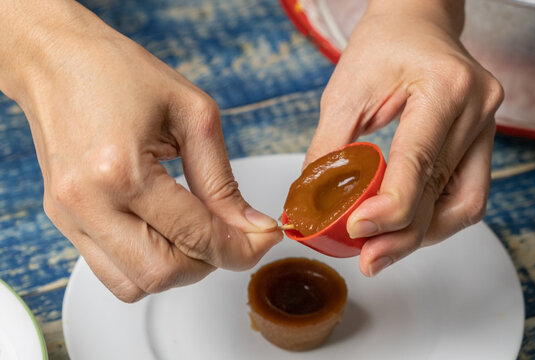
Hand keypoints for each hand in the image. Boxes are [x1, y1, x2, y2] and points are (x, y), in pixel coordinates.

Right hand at [2, 2, 281, 301]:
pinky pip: (111, 272)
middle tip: (233, 235)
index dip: (241, 248)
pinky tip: (166, 233)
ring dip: (178, 269)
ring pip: (135, 284)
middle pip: (163, 273)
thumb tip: (251, 227)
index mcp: (121, 170)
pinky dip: (147, 265)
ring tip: (197, 232)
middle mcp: (88, 203)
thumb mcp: (193, 115)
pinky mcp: (63, 222)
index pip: (195, 236)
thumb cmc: (122, 73)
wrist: (58, 60)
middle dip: (211, 262)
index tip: (264, 240)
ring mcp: (69, 217)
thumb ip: (223, 182)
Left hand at [305, 0, 502, 276]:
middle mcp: (477, 108)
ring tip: (383, 249)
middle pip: (443, 193)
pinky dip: (435, 218)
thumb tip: (314, 204)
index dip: (391, 207)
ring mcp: (487, 126)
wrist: (416, 22)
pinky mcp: (483, 140)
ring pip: (464, 205)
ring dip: (423, 235)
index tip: (358, 231)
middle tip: (367, 258)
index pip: (421, 162)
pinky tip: (406, 227)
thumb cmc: (382, 46)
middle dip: (403, 235)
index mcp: (445, 86)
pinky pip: (467, 195)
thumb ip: (329, 149)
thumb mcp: (344, 93)